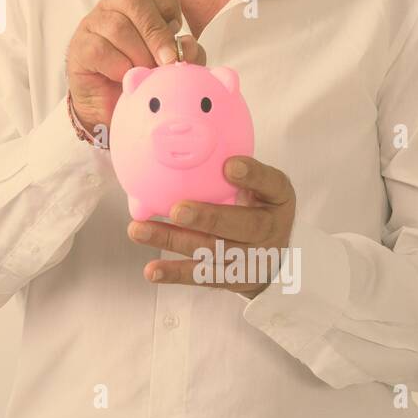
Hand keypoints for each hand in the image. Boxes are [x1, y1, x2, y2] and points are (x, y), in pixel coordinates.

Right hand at [65, 0, 205, 134]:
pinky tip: (125, 77)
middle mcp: (111, 6)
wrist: (112, 106)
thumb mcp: (173, 62)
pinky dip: (119, 66)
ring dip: (139, 54)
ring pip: (118, 25)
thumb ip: (187, 52)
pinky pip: (100, 49)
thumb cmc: (142, 75)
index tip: (175, 28)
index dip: (167, 0)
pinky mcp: (80, 48)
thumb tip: (185, 45)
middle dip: (156, 31)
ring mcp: (92, 25)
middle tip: (167, 60)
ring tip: (145, 73)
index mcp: (135, 0)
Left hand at [125, 156, 296, 298]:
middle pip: (241, 225)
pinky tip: (152, 270)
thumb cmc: (256, 206)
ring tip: (139, 231)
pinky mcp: (232, 279)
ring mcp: (250, 258)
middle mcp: (268, 230)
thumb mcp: (258, 183)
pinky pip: (202, 275)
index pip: (271, 183)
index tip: (230, 166)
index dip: (252, 175)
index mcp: (278, 198)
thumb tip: (187, 138)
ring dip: (173, 240)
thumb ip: (234, 165)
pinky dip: (175, 272)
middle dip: (208, 218)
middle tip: (178, 210)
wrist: (271, 255)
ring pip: (212, 250)